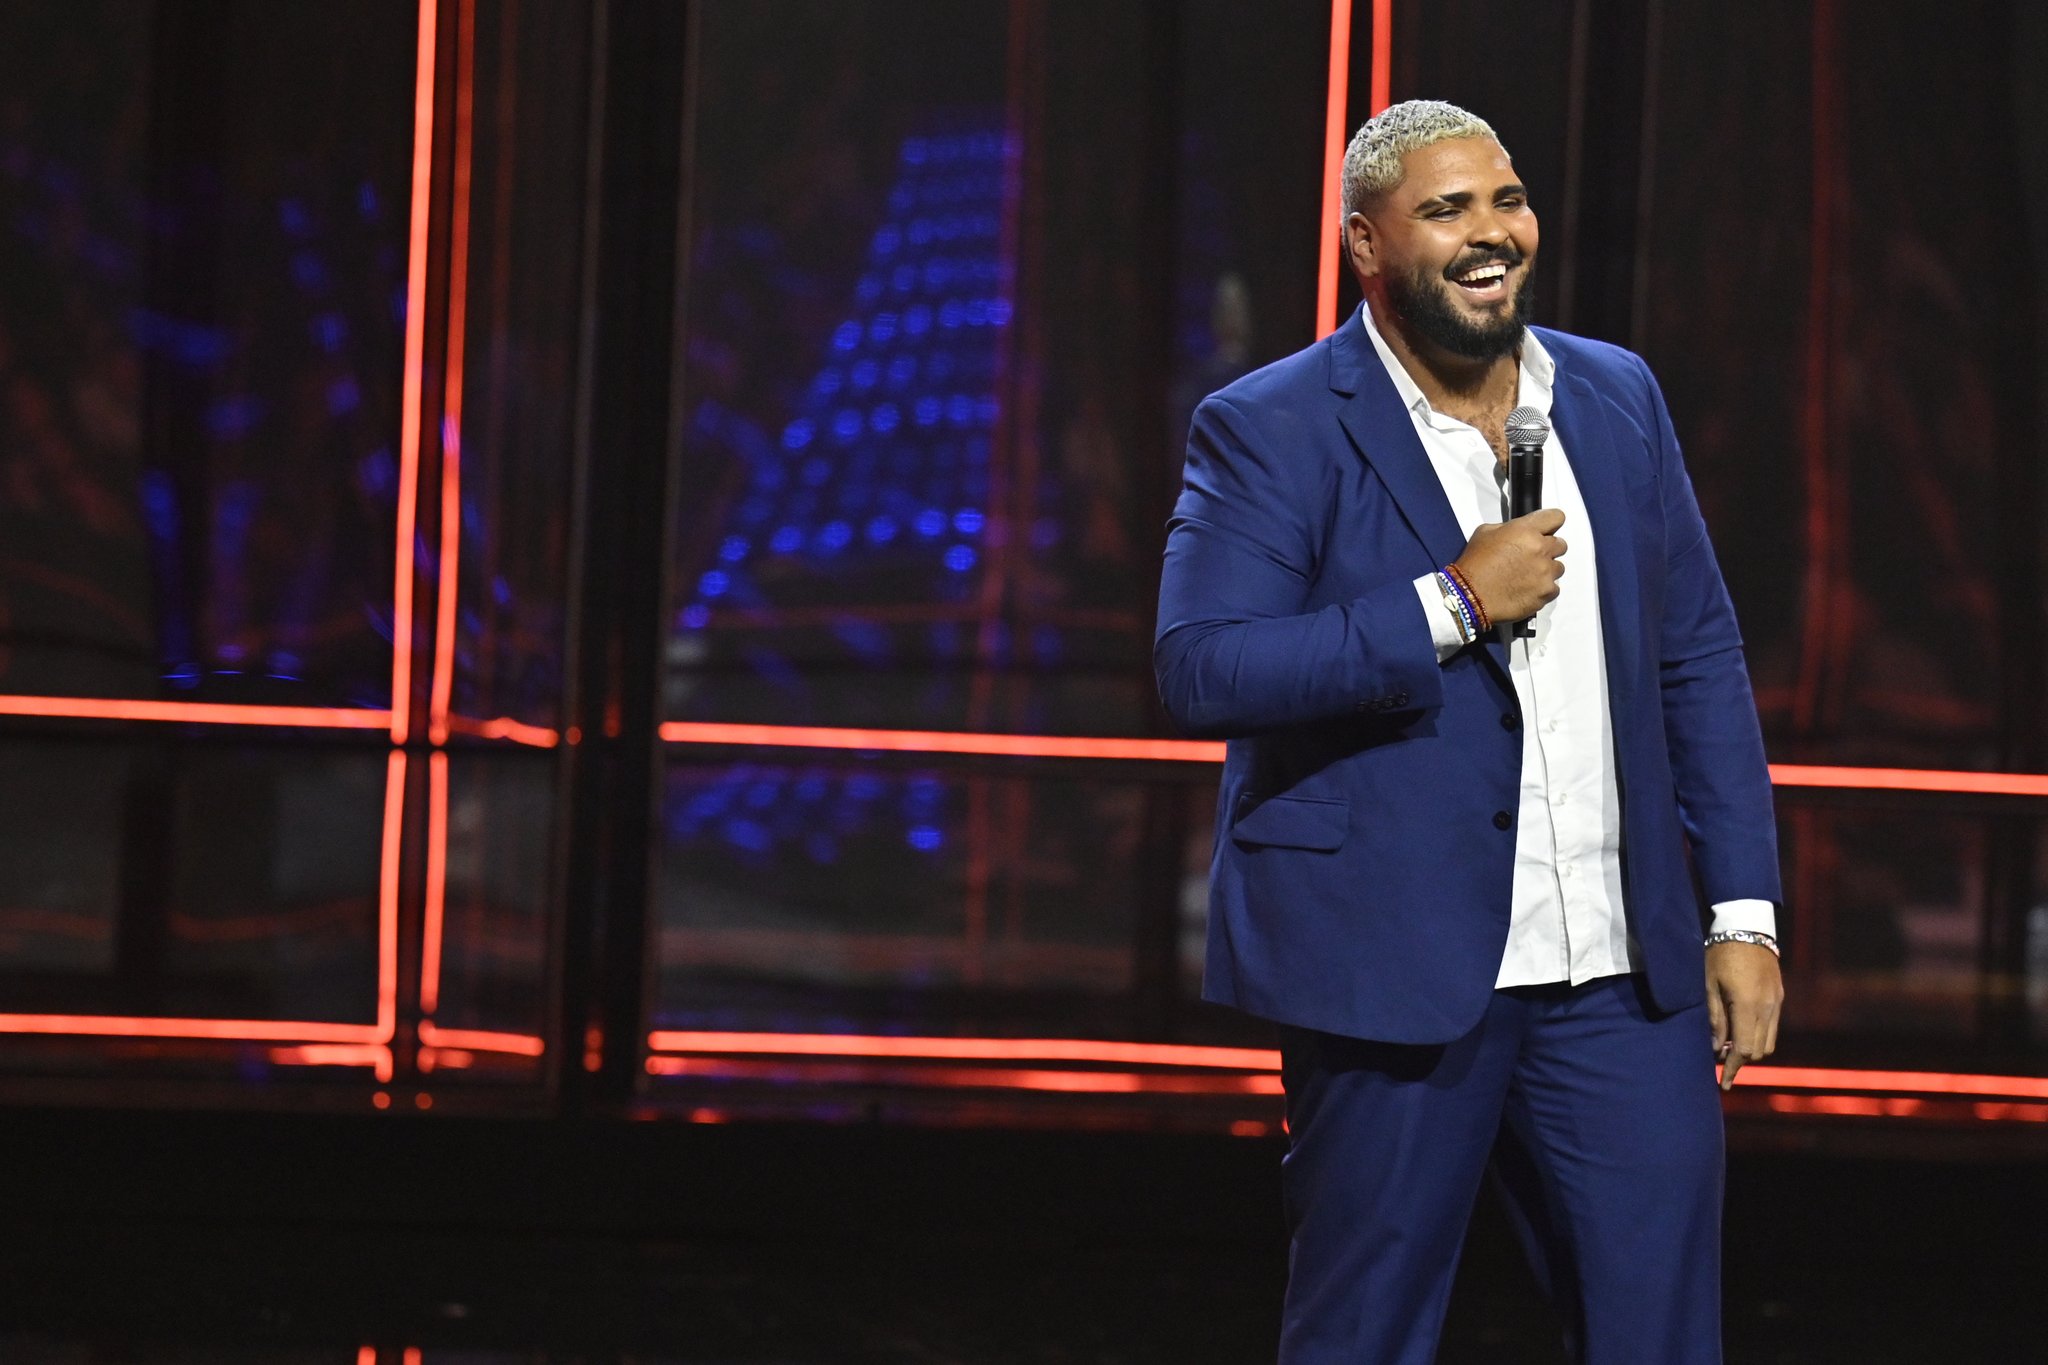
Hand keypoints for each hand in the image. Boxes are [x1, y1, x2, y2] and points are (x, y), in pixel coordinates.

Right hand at [1451, 509, 1566, 624]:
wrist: (1469, 596)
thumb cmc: (1474, 565)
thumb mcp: (1485, 533)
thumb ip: (1508, 528)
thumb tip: (1518, 532)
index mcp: (1526, 530)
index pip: (1556, 517)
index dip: (1551, 523)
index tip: (1547, 529)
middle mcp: (1540, 549)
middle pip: (1561, 545)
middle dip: (1547, 549)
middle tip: (1531, 557)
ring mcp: (1546, 573)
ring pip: (1558, 568)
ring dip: (1546, 570)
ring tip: (1527, 576)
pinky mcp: (1546, 593)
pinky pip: (1553, 588)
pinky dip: (1543, 589)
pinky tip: (1527, 590)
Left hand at [1706, 942, 1782, 1089]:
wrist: (1747, 927)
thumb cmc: (1720, 954)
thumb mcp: (1708, 985)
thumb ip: (1715, 1018)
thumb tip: (1717, 1048)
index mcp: (1748, 1005)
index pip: (1744, 1049)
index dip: (1733, 1068)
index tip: (1724, 1083)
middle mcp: (1768, 1008)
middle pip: (1759, 1051)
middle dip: (1741, 1061)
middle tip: (1720, 1063)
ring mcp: (1776, 1002)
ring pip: (1769, 1042)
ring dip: (1751, 1050)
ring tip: (1729, 1048)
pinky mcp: (1779, 997)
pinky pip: (1773, 1027)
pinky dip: (1759, 1036)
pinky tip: (1742, 1032)